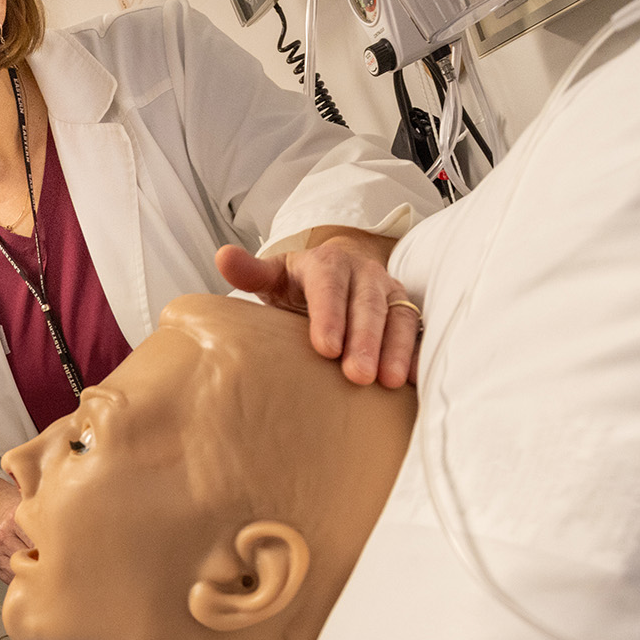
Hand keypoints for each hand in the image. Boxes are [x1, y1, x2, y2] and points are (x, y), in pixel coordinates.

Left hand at [215, 227, 419, 387]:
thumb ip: (250, 271)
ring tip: (389, 381)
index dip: (329, 315)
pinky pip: (417, 331)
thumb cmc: (300, 282)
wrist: (339, 272)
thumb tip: (222, 257)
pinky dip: (417, 354)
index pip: (329, 286)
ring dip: (396, 349)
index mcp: (328, 264)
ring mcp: (389, 293)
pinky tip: (413, 380)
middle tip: (357, 376)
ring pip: (398, 317)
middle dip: (365, 340)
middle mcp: (364, 275)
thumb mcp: (275, 275)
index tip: (325, 348)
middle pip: (367, 304)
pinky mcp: (406, 312)